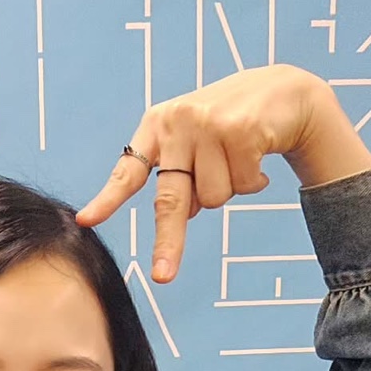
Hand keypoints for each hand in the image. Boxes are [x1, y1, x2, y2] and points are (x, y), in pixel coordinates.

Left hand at [75, 64, 370, 282]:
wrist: (283, 92)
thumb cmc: (231, 126)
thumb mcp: (196, 146)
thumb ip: (182, 179)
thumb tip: (183, 215)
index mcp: (156, 127)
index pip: (128, 172)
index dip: (108, 199)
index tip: (86, 220)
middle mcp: (177, 122)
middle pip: (171, 200)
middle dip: (168, 243)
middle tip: (163, 278)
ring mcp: (208, 124)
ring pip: (214, 199)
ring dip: (232, 189)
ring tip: (241, 159)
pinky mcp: (241, 129)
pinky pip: (243, 186)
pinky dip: (255, 181)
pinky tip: (259, 155)